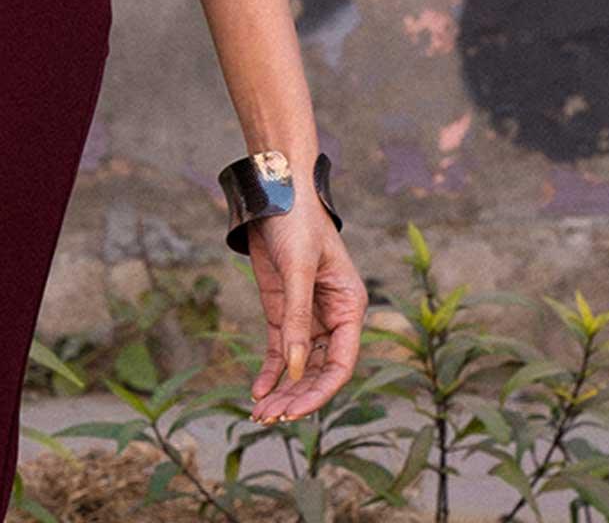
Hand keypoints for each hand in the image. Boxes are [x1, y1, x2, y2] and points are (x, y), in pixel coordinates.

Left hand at [245, 201, 367, 424]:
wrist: (274, 189)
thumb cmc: (296, 220)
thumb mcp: (297, 267)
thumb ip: (297, 318)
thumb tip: (295, 370)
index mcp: (350, 307)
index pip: (341, 363)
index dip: (320, 391)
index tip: (295, 410)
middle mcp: (332, 316)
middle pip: (318, 370)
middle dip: (298, 397)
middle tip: (271, 420)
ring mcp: (307, 314)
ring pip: (299, 365)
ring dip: (282, 390)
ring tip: (261, 415)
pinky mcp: (283, 308)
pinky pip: (281, 349)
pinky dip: (271, 371)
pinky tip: (258, 392)